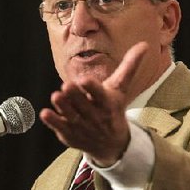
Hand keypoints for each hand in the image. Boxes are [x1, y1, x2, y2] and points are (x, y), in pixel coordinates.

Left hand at [39, 42, 150, 165]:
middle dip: (76, 96)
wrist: (113, 144)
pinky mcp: (71, 135)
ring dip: (64, 107)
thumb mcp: (120, 89)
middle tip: (66, 85)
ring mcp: (82, 126)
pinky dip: (53, 122)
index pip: (100, 94)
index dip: (92, 88)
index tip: (85, 80)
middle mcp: (95, 116)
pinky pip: (61, 128)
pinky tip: (45, 113)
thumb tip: (145, 44)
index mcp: (107, 103)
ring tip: (56, 96)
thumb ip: (129, 66)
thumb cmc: (113, 109)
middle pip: (84, 105)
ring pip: (72, 116)